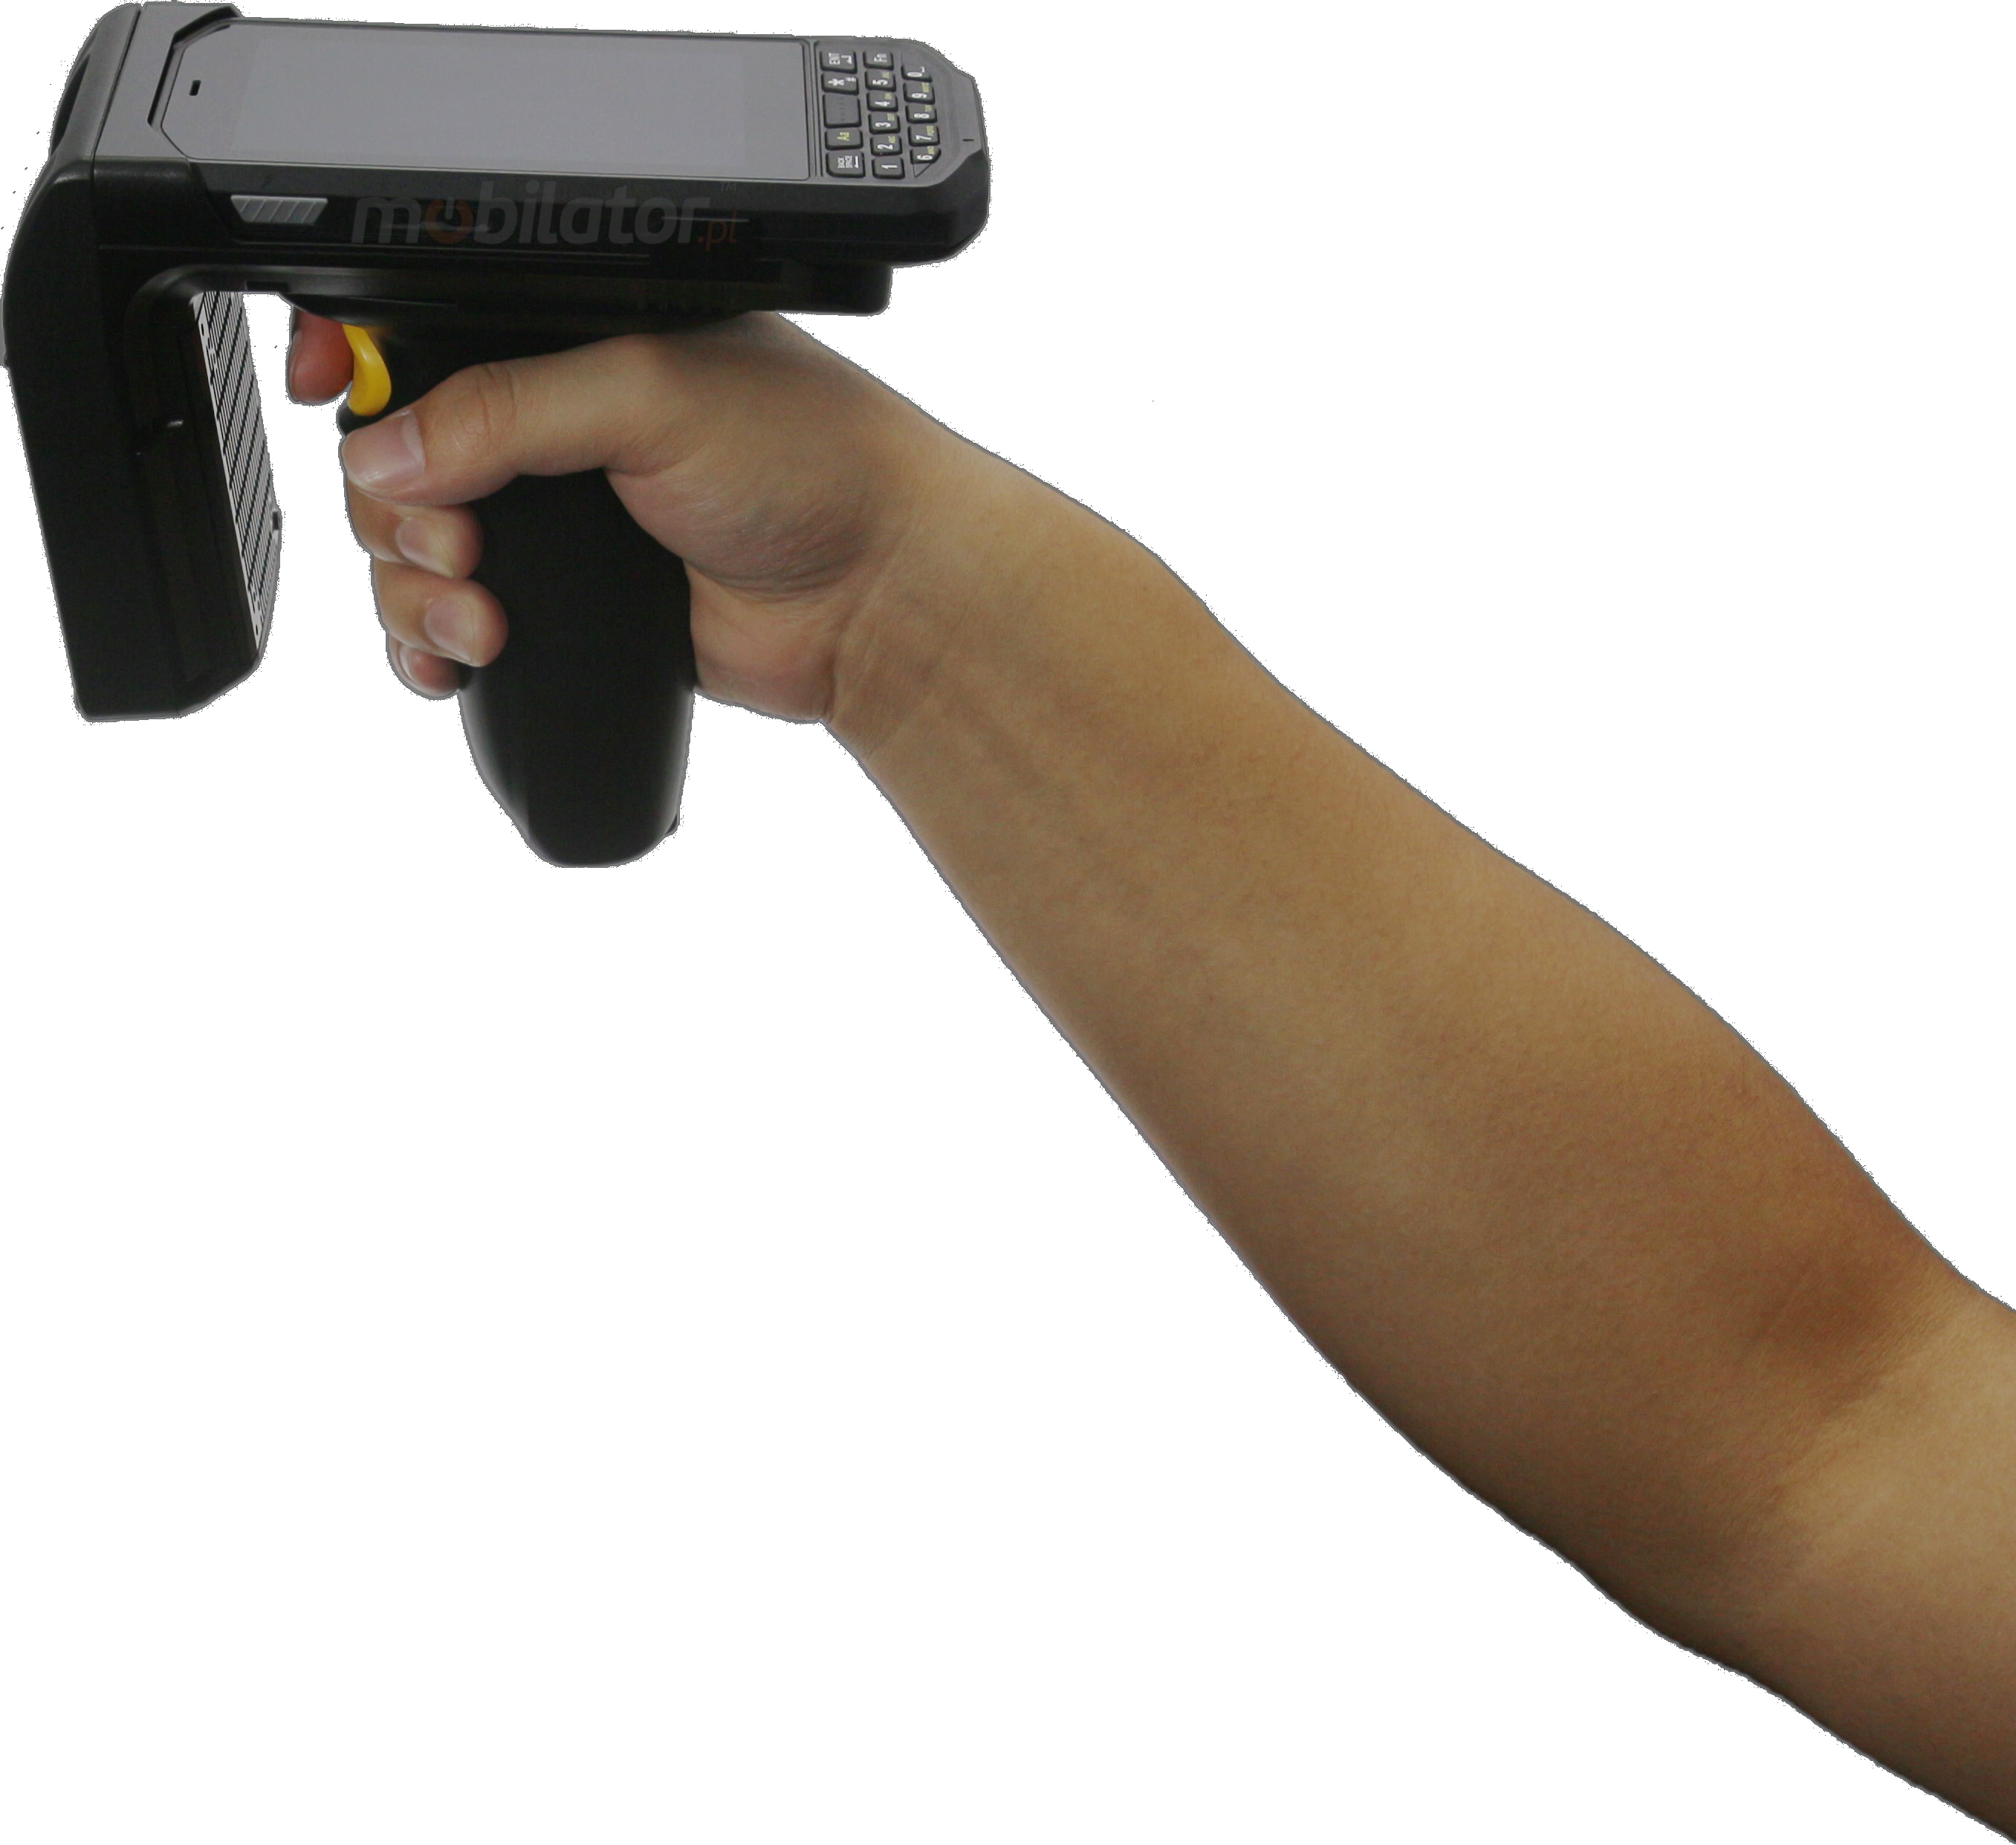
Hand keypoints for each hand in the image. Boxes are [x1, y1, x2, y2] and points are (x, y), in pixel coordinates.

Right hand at [287, 310, 962, 723]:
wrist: (881, 592)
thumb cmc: (811, 463)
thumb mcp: (650, 391)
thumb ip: (510, 407)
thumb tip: (388, 445)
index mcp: (567, 344)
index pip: (422, 343)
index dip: (359, 369)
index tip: (331, 394)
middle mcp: (551, 434)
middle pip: (395, 464)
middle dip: (396, 511)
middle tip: (460, 540)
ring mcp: (557, 531)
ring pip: (413, 557)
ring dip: (415, 591)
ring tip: (480, 618)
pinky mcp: (568, 616)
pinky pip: (457, 634)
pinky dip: (432, 652)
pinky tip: (453, 663)